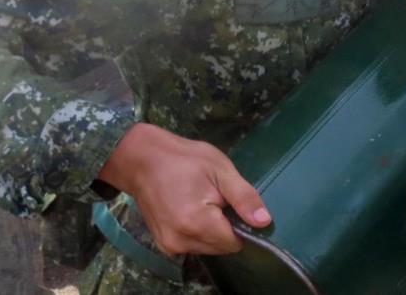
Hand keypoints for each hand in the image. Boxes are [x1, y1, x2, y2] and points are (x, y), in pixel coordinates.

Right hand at [98, 123, 271, 255]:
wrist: (141, 158)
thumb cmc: (183, 159)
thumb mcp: (220, 170)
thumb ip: (244, 198)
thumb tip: (264, 222)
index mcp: (197, 223)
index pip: (235, 242)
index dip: (238, 223)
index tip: (229, 201)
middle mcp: (181, 241)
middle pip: (221, 247)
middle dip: (224, 226)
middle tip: (212, 197)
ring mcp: (169, 245)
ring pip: (207, 248)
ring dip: (210, 230)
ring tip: (199, 201)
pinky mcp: (163, 244)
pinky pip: (192, 245)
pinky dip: (196, 232)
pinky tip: (187, 209)